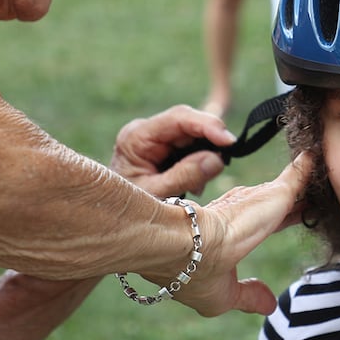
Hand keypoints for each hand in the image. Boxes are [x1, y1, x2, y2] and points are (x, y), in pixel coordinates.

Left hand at [112, 106, 235, 197]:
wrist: (110, 220)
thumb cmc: (126, 209)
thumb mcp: (156, 195)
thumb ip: (185, 176)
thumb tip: (217, 159)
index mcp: (136, 136)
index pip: (178, 119)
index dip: (207, 126)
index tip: (229, 141)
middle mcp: (146, 131)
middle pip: (189, 123)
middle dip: (211, 139)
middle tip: (225, 160)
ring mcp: (155, 138)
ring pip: (193, 135)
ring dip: (207, 154)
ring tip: (200, 183)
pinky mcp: (164, 149)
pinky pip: (191, 147)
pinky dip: (201, 162)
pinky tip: (195, 184)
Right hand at [146, 152, 310, 317]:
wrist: (183, 246)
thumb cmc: (193, 274)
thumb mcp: (224, 296)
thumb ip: (248, 296)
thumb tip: (270, 306)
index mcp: (229, 233)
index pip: (263, 224)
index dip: (283, 219)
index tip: (301, 213)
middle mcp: (241, 212)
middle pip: (278, 202)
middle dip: (299, 199)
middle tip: (322, 192)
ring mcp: (256, 201)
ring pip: (290, 188)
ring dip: (307, 182)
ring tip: (327, 174)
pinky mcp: (274, 194)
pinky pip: (300, 176)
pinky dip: (309, 167)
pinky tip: (318, 157)